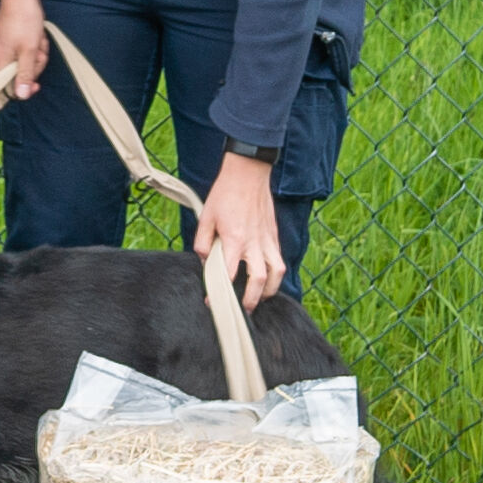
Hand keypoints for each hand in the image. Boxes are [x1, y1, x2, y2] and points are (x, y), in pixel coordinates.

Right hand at [0, 0, 47, 100]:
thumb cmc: (24, 19)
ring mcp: (6, 49)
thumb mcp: (29, 50)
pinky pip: (27, 52)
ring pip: (27, 63)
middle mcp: (0, 58)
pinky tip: (37, 34)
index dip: (23, 91)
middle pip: (20, 76)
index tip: (36, 84)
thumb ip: (24, 74)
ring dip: (37, 53)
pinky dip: (35, 45)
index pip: (6, 90)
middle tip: (38, 50)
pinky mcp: (13, 42)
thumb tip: (20, 97)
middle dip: (35, 65)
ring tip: (38, 38)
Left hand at [196, 153, 287, 309]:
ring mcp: (268, 240)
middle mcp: (254, 243)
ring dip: (270, 290)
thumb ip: (202, 242)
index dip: (220, 292)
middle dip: (252, 299)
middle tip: (243, 309)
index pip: (229, 274)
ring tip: (260, 297)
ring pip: (278, 273)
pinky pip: (280, 261)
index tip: (213, 300)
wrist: (248, 174)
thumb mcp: (206, 217)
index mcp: (234, 239)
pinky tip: (267, 279)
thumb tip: (204, 261)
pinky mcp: (275, 236)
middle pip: (259, 281)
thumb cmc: (225, 194)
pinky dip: (276, 274)